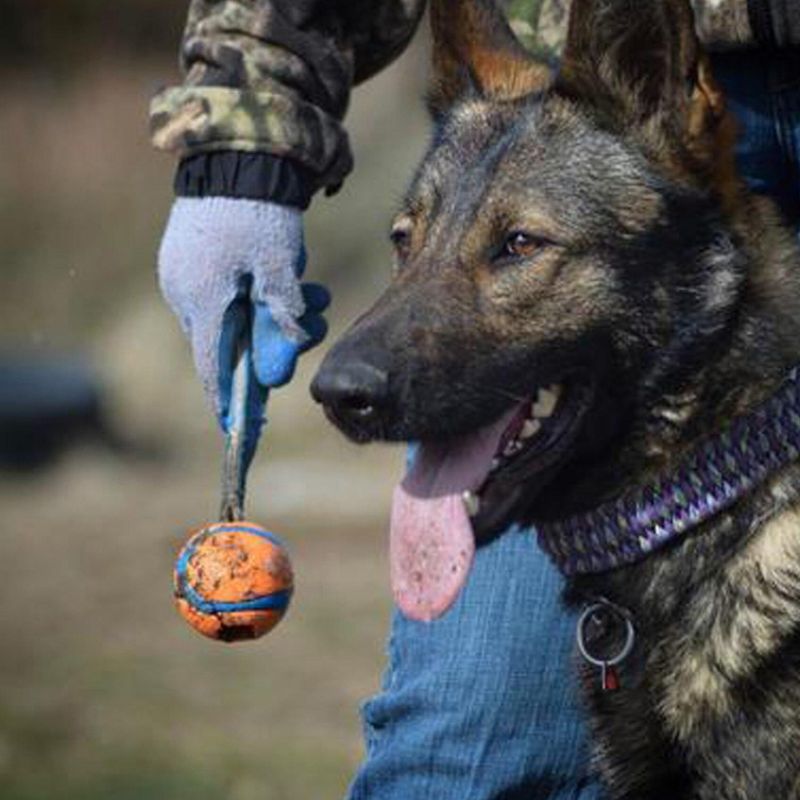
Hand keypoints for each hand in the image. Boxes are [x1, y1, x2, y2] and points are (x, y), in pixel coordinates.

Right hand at [158, 197, 329, 431]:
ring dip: (273, 315)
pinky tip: (291, 277)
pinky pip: (225, 294)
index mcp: (202, 300)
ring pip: (232, 317)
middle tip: (312, 328)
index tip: (243, 432)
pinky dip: (257, 296)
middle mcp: (184, 293)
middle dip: (273, 343)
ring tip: (316, 295)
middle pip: (229, 343)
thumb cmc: (260, 210)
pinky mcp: (190, 260)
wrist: (236, 151)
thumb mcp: (279, 265)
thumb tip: (282, 364)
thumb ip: (281, 316)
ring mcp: (183, 274)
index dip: (230, 404)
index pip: (214, 369)